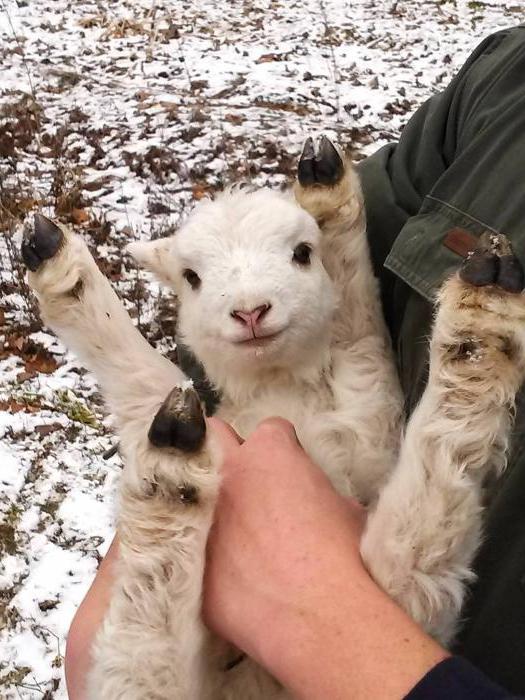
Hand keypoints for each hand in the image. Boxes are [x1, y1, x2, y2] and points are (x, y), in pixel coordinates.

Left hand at [204, 417, 447, 699]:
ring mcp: (202, 512)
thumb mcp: (344, 507)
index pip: (272, 430)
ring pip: (191, 487)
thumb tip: (315, 502)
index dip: (284, 450)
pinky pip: (188, 544)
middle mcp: (227, 472)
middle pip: (212, 436)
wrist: (319, 613)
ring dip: (209, 499)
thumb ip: (317, 490)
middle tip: (245, 480)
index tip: (288, 471)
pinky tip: (224, 570)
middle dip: (226, 450)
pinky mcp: (189, 558)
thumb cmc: (341, 556)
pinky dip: (205, 551)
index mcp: (269, 452)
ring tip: (230, 525)